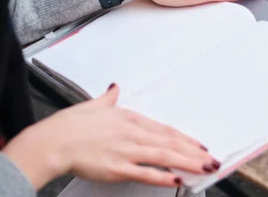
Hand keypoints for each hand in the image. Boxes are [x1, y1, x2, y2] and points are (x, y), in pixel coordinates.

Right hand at [2, 85, 218, 189]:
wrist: (53, 140)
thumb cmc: (71, 125)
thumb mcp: (94, 105)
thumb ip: (108, 98)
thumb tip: (114, 88)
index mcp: (129, 118)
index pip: (165, 130)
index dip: (185, 139)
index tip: (200, 146)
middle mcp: (132, 133)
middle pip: (170, 143)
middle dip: (195, 153)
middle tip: (213, 161)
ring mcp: (126, 150)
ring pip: (164, 156)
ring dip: (188, 163)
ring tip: (205, 170)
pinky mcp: (117, 167)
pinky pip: (145, 173)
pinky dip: (163, 177)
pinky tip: (178, 180)